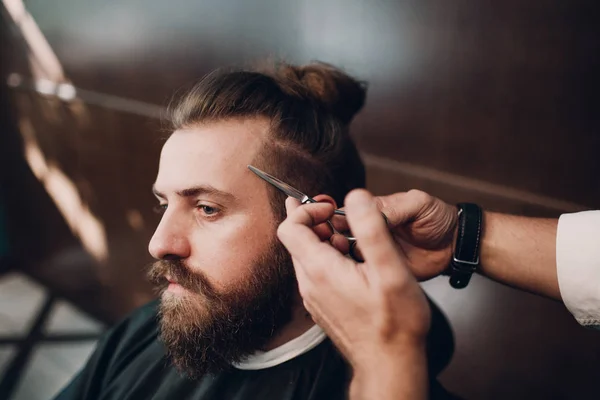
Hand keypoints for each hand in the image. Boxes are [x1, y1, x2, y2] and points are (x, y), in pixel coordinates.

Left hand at [277, 189, 430, 370]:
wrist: (391, 364)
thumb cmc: (395, 322)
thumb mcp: (390, 270)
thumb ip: (371, 229)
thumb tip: (356, 197)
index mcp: (320, 270)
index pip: (290, 227)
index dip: (307, 210)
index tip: (332, 209)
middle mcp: (309, 284)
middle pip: (296, 240)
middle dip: (317, 222)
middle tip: (342, 220)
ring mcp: (314, 297)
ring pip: (306, 256)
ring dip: (324, 240)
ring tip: (351, 241)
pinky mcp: (322, 305)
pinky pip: (315, 272)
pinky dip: (327, 258)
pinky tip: (352, 262)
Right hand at [330, 190, 457, 280]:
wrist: (455, 245)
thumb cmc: (437, 218)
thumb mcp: (418, 203)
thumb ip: (394, 206)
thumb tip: (367, 211)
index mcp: (374, 212)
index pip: (345, 213)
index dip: (335, 219)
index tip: (332, 224)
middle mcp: (369, 232)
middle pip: (339, 236)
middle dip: (334, 239)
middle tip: (340, 243)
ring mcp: (374, 253)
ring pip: (346, 256)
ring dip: (343, 257)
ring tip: (352, 258)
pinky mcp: (381, 272)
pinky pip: (363, 274)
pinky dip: (357, 274)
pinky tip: (360, 272)